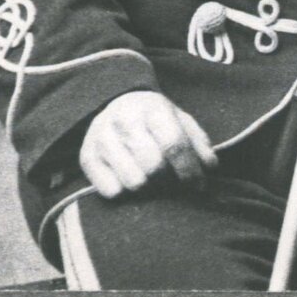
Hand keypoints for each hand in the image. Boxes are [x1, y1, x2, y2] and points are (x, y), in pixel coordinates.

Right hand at [79, 90, 216, 197]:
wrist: (116, 105)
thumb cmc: (155, 119)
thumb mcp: (181, 120)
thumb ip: (198, 142)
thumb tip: (210, 167)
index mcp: (153, 108)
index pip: (174, 143)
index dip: (189, 169)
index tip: (199, 185)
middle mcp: (124, 121)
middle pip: (153, 166)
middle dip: (170, 180)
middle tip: (174, 182)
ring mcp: (102, 139)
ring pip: (133, 182)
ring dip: (149, 188)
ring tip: (154, 181)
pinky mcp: (86, 157)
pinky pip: (110, 191)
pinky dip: (126, 192)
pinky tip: (131, 180)